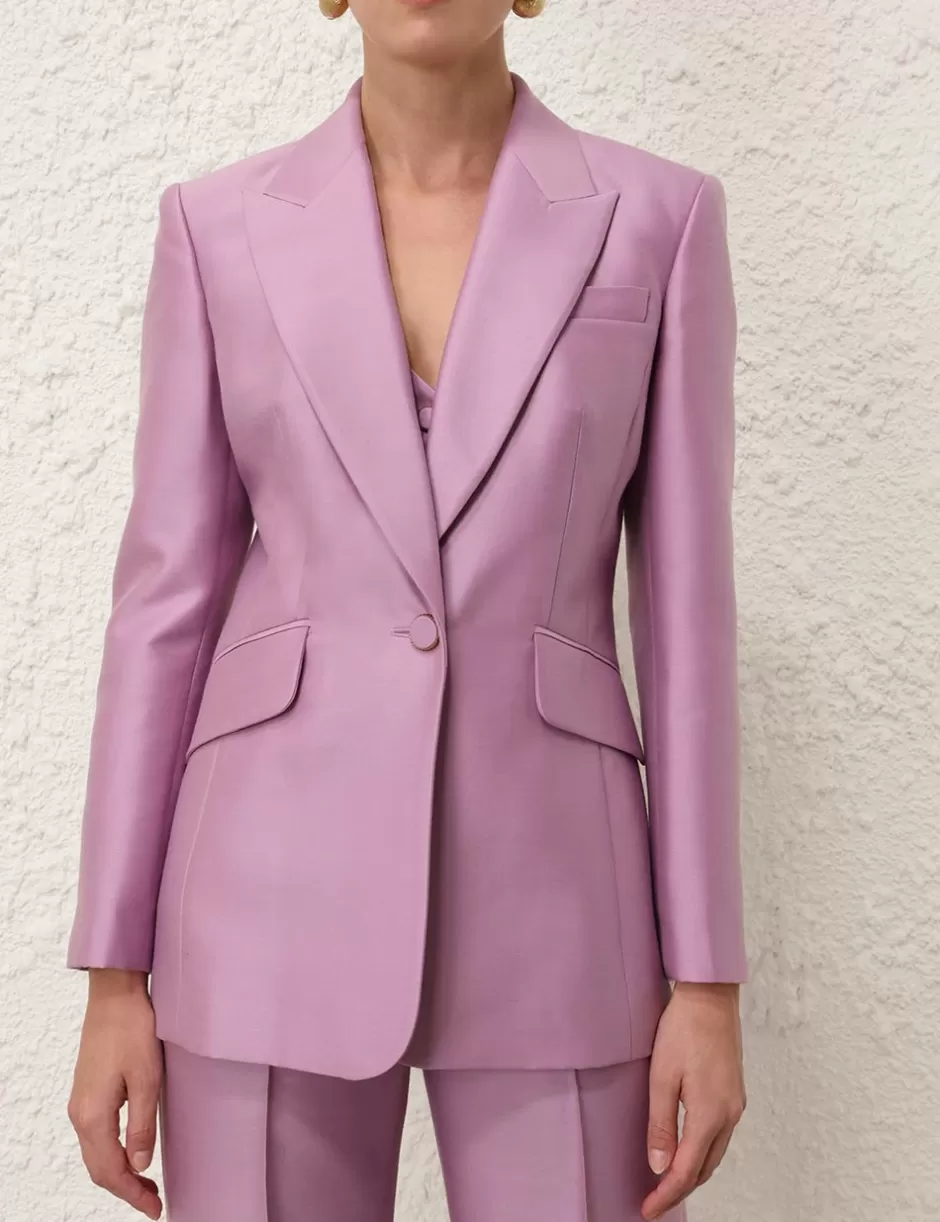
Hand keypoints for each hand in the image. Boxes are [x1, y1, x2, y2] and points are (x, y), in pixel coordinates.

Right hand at [67, 969, 163, 1218]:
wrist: (114, 995)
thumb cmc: (133, 1030)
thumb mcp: (148, 1079)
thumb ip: (143, 1125)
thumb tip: (140, 1165)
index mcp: (93, 1115)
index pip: (111, 1171)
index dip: (132, 1195)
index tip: (155, 1210)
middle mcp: (80, 1114)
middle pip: (99, 1168)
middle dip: (126, 1189)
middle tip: (154, 1202)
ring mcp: (81, 1102)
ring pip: (96, 1153)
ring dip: (119, 1173)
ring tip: (147, 1183)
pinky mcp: (88, 1091)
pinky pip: (96, 1135)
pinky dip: (112, 1153)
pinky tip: (131, 1151)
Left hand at [641, 981, 745, 1220]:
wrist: (711, 996)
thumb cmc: (684, 1029)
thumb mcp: (662, 1076)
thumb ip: (661, 1124)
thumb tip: (659, 1167)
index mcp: (710, 1115)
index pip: (686, 1171)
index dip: (666, 1195)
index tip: (647, 1210)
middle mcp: (729, 1115)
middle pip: (704, 1168)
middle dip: (679, 1189)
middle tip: (654, 1202)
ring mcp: (735, 1104)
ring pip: (714, 1154)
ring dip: (692, 1172)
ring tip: (666, 1183)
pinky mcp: (734, 1092)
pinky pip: (720, 1135)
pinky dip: (702, 1152)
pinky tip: (687, 1149)